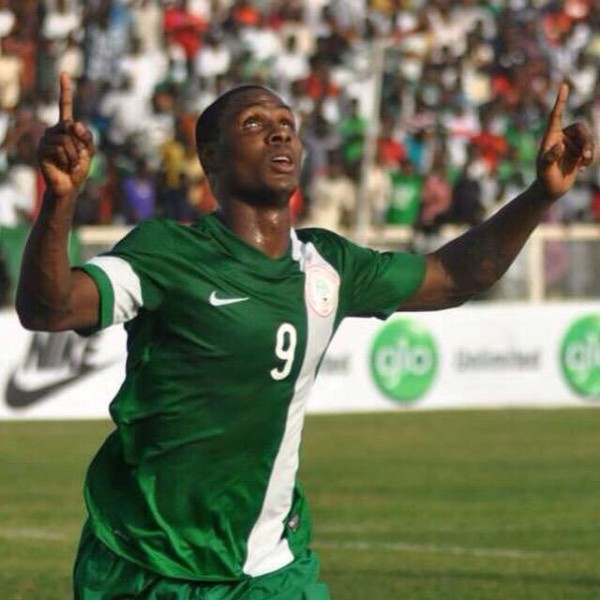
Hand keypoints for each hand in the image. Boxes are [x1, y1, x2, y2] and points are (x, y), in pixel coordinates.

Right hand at [37, 72, 94, 198]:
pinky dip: (67, 159)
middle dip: (80, 145)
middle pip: (71, 127)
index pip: (66, 107)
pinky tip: (63, 166)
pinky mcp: (41, 150)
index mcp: (66, 129)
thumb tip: (73, 123)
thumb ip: (87, 137)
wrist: (69, 186)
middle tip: (77, 157)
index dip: (66, 91)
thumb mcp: (89, 152)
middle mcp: (54, 130)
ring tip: (71, 164)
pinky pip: (60, 148)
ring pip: (66, 139)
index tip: (65, 73)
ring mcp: (46, 139)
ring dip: (74, 154)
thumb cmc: (79, 169)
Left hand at [536, 82, 594, 200]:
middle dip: (586, 140)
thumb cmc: (544, 179)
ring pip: (588, 137)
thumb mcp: (545, 169)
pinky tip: (583, 168)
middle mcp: (562, 137)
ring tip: (584, 164)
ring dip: (590, 149)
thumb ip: (550, 157)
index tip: (564, 86)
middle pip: (581, 128)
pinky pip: (591, 147)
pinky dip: (590, 157)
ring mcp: (571, 144)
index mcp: (550, 136)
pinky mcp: (579, 151)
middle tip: (586, 155)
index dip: (561, 101)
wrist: (550, 190)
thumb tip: (560, 145)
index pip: (556, 115)